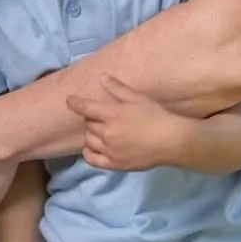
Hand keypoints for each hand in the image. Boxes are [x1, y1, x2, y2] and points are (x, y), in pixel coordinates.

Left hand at [66, 73, 192, 170]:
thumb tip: (101, 77)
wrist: (171, 141)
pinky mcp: (115, 165)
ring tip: (100, 130)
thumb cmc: (155, 115)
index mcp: (111, 114)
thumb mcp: (137, 97)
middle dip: (91, 118)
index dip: (75, 103)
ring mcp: (110, 151)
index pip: (85, 108)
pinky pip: (93, 159)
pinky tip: (92, 148)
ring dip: (91, 134)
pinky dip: (89, 153)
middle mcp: (107, 133)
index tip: (69, 100)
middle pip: (88, 124)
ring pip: (89, 140)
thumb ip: (117, 88)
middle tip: (101, 115)